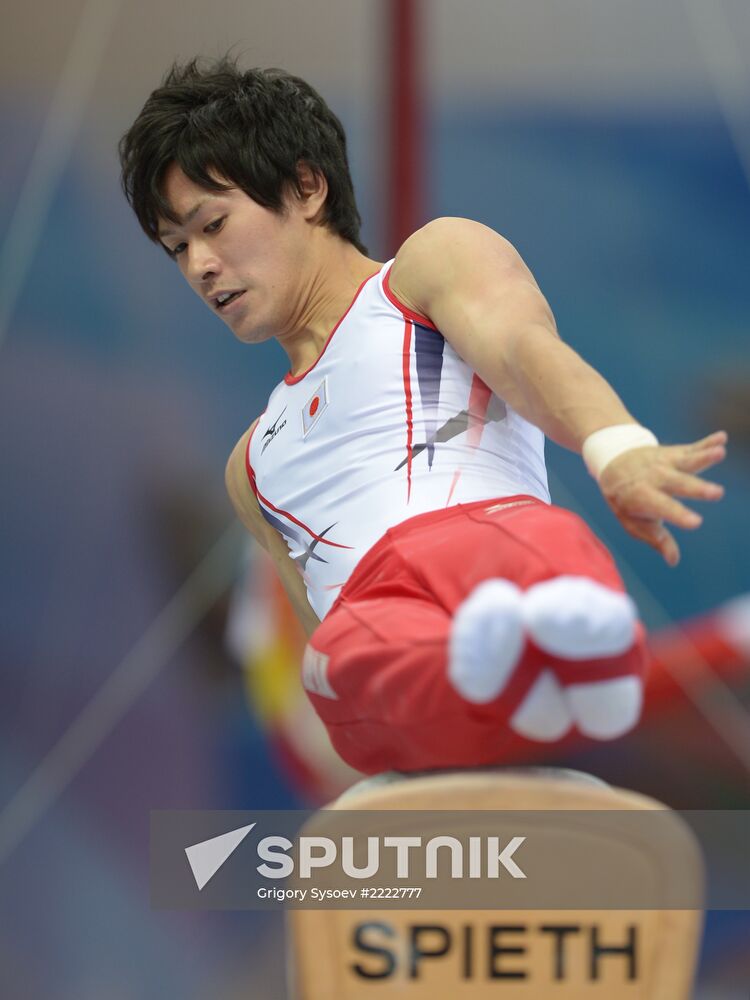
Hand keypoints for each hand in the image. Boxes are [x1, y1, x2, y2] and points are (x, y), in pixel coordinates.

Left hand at [598, 430, 726, 565]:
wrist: (613, 462)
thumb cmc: (626, 500)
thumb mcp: (632, 522)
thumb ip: (655, 539)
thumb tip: (673, 561)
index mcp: (642, 497)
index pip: (662, 507)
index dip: (678, 515)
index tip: (695, 522)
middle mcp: (654, 478)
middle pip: (678, 483)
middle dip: (698, 488)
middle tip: (717, 493)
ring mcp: (665, 463)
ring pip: (685, 460)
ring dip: (704, 457)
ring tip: (720, 453)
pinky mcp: (674, 452)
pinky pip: (692, 448)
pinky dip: (707, 443)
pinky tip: (721, 437)